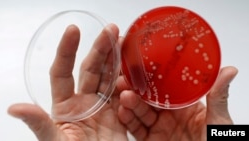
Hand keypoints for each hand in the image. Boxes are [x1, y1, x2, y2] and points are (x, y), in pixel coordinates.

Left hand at [8, 24, 127, 140]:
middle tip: (110, 31)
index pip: (62, 72)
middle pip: (90, 69)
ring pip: (107, 76)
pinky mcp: (118, 113)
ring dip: (114, 58)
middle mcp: (83, 101)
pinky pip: (123, 91)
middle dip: (99, 49)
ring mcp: (102, 106)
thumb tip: (15, 108)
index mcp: (65, 106)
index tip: (74, 31)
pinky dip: (127, 79)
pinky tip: (131, 65)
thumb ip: (39, 124)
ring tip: (121, 39)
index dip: (67, 50)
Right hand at [118, 66, 237, 140]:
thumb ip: (218, 96)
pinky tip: (123, 113)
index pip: (165, 87)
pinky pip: (136, 130)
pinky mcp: (150, 140)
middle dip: (135, 89)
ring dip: (130, 103)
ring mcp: (158, 128)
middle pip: (148, 98)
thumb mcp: (218, 120)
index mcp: (184, 105)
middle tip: (125, 80)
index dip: (152, 78)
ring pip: (140, 112)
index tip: (141, 68)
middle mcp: (169, 114)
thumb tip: (229, 69)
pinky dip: (128, 121)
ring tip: (124, 96)